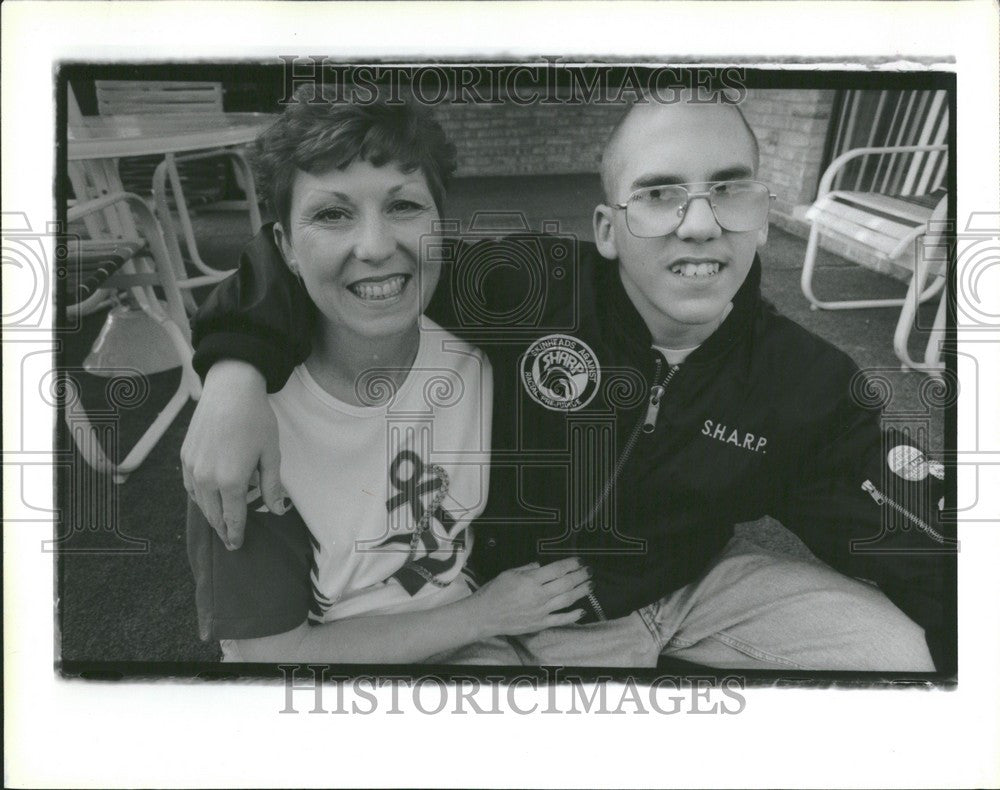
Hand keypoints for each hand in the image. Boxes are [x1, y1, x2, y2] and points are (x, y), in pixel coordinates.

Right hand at [181, 360, 285, 549]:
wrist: (229, 390)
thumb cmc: (255, 420)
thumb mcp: (271, 454)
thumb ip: (272, 486)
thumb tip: (277, 511)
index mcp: (230, 482)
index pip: (233, 519)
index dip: (236, 534)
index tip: (238, 545)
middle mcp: (206, 479)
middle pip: (214, 515)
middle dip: (222, 530)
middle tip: (230, 541)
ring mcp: (192, 468)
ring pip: (200, 503)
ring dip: (210, 515)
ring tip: (220, 523)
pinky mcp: (184, 457)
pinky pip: (190, 486)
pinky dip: (199, 498)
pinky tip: (207, 499)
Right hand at [468, 558, 591, 638]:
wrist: (484, 615)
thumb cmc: (493, 593)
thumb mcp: (509, 573)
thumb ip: (528, 568)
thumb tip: (541, 566)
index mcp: (531, 580)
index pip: (557, 570)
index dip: (571, 564)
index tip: (579, 561)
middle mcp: (539, 595)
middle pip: (566, 584)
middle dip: (580, 576)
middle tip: (589, 571)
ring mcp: (541, 611)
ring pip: (567, 600)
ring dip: (581, 592)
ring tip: (590, 585)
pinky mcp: (540, 623)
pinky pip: (561, 619)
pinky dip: (573, 615)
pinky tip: (582, 610)